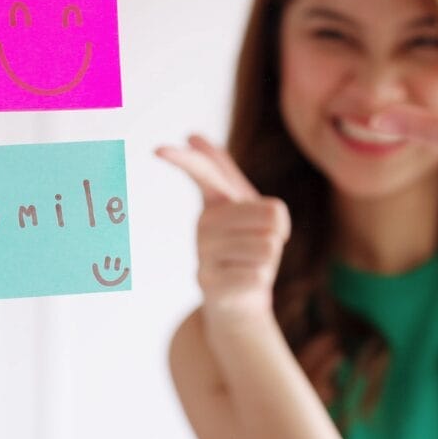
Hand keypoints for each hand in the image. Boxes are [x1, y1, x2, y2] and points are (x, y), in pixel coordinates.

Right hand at [156, 135, 290, 329]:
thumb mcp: (247, 207)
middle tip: (260, 245)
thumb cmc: (248, 247)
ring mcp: (203, 254)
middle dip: (278, 233)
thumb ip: (226, 171)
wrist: (240, 302)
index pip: (202, 172)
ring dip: (270, 260)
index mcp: (215, 202)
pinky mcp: (208, 282)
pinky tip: (243, 283)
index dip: (183, 159)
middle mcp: (203, 225)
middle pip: (272, 213)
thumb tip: (192, 136)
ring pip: (269, 245)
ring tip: (250, 265)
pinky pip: (258, 273)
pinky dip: (260, 280)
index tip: (158, 149)